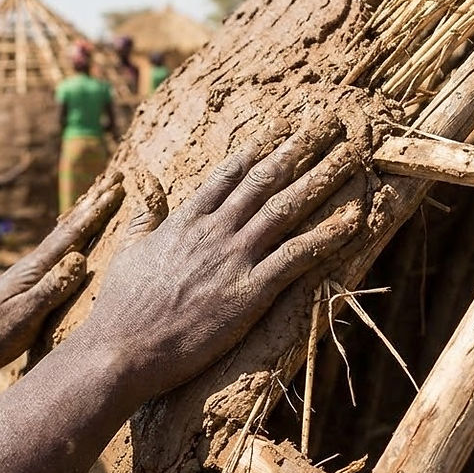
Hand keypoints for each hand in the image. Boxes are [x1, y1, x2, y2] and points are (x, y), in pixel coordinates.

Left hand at [0, 172, 123, 379]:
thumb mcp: (23, 316)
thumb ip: (51, 288)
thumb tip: (80, 257)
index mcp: (35, 269)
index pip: (73, 234)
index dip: (97, 211)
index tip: (118, 187)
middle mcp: (33, 266)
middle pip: (70, 228)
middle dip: (94, 204)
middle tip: (117, 178)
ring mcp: (29, 276)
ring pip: (64, 240)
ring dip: (85, 219)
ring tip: (100, 201)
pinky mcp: (28, 289)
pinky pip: (58, 257)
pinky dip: (72, 242)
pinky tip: (75, 245)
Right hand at [82, 119, 363, 397]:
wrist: (123, 348)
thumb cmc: (120, 308)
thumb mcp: (127, 254)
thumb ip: (145, 222)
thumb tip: (149, 199)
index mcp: (185, 221)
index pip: (228, 175)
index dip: (258, 149)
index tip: (282, 127)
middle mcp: (214, 231)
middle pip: (264, 180)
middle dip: (299, 149)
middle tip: (328, 124)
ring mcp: (234, 259)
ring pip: (286, 208)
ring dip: (321, 178)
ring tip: (350, 155)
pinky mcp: (250, 292)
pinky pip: (297, 256)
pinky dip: (327, 235)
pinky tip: (353, 219)